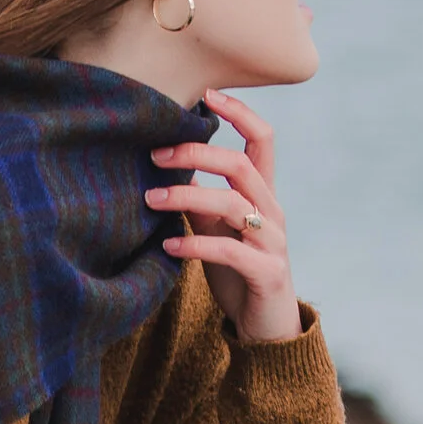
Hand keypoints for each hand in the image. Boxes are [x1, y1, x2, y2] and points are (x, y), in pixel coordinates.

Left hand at [146, 89, 301, 344]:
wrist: (266, 328)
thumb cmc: (238, 272)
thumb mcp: (215, 230)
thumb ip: (199, 199)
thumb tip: (166, 166)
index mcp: (262, 195)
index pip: (263, 140)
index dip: (240, 113)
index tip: (207, 95)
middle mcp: (272, 212)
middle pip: (241, 165)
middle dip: (197, 153)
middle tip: (155, 155)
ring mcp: (273, 243)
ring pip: (234, 205)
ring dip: (187, 197)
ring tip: (150, 199)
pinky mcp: (266, 273)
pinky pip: (230, 252)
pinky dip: (196, 245)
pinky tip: (169, 245)